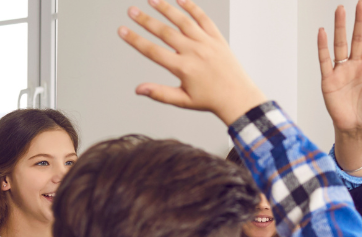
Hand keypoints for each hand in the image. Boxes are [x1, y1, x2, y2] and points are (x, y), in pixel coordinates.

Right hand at [119, 0, 266, 124]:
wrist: (238, 98)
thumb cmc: (211, 100)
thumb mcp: (183, 100)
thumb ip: (159, 93)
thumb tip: (138, 89)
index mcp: (183, 68)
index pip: (153, 51)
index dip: (135, 40)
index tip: (122, 30)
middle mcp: (194, 52)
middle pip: (165, 32)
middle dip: (146, 20)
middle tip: (131, 11)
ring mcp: (206, 43)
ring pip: (183, 21)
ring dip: (166, 9)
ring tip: (152, 0)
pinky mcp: (217, 38)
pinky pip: (203, 19)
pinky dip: (192, 7)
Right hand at [319, 2, 361, 136]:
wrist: (355, 128)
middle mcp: (355, 64)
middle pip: (357, 38)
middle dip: (359, 20)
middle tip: (360, 3)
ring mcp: (341, 70)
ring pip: (340, 44)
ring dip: (340, 27)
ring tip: (340, 10)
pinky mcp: (329, 80)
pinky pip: (325, 60)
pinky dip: (323, 47)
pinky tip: (323, 32)